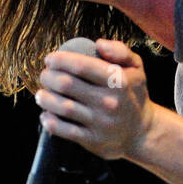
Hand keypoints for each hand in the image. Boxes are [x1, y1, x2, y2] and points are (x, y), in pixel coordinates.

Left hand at [34, 38, 153, 159]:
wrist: (142, 132)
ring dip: (44, 98)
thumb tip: (98, 43)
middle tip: (44, 76)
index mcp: (118, 81)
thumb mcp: (136, 68)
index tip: (50, 60)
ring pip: (62, 107)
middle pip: (66, 84)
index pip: (81, 65)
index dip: (60, 59)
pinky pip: (64, 130)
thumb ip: (120, 50)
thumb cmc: (133, 94)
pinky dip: (50, 121)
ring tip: (41, 94)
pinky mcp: (93, 140)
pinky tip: (46, 114)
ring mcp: (100, 122)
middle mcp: (109, 102)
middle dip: (48, 77)